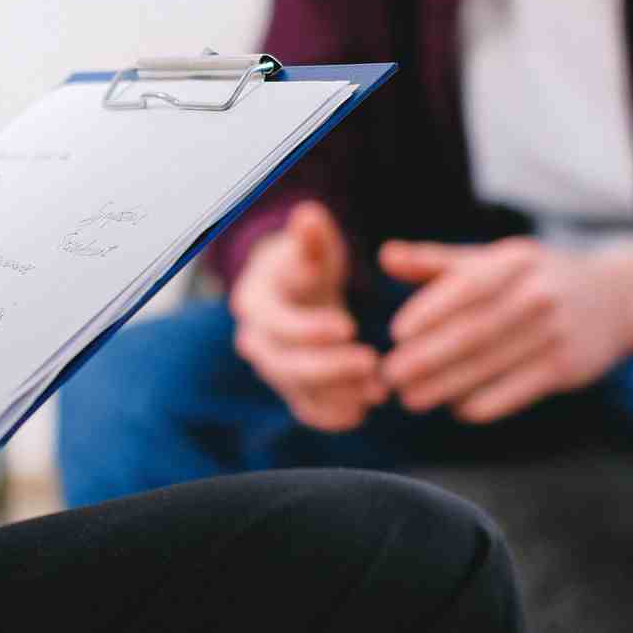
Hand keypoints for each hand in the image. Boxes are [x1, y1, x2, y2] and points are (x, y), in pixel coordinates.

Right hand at [229, 200, 386, 431]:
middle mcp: (256, 340)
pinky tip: (362, 412)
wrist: (296, 290)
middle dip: (329, 368)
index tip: (348, 327)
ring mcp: (272, 368)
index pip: (276, 322)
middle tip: (371, 363)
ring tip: (378, 391)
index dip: (309, 329)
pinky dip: (332, 416)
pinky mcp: (291, 388)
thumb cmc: (305, 262)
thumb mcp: (311, 246)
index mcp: (255, 303)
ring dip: (337, 395)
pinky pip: (306, 410)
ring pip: (298, 391)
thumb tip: (309, 216)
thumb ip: (311, 238)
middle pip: (285, 364)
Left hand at [379, 237, 632, 423]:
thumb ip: (437, 261)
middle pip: (475, 331)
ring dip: (446, 386)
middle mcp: (538, 295)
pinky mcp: (567, 368)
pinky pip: (517, 390)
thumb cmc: (537, 278)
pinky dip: (484, 403)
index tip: (396, 333)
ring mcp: (556, 333)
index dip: (430, 310)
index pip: (468, 286)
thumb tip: (385, 256)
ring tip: (411, 399)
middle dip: (428, 358)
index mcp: (515, 261)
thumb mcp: (496, 259)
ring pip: (491, 365)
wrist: (617, 299)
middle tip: (390, 377)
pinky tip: (457, 408)